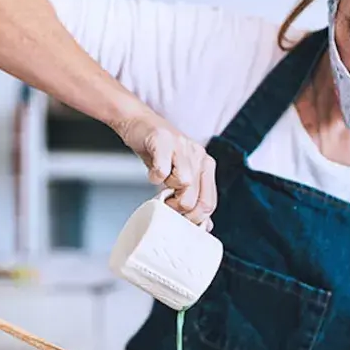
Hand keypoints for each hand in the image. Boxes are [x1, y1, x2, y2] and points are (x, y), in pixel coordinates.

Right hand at [113, 109, 216, 230]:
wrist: (139, 123)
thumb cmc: (159, 152)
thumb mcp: (179, 176)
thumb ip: (193, 197)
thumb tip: (204, 226)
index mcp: (206, 165)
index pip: (210, 202)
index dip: (194, 219)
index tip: (180, 221)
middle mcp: (198, 155)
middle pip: (197, 199)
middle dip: (179, 210)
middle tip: (167, 206)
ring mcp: (181, 147)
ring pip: (184, 184)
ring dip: (167, 192)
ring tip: (160, 187)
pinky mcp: (163, 141)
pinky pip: (162, 170)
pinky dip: (154, 177)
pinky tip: (152, 173)